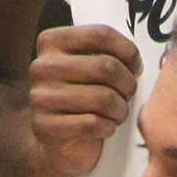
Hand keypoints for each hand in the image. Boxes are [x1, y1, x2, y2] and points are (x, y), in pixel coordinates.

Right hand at [26, 24, 141, 176]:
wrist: (60, 142)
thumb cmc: (83, 98)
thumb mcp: (90, 67)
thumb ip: (106, 54)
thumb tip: (135, 60)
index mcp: (51, 42)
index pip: (101, 34)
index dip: (129, 51)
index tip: (136, 67)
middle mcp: (41, 66)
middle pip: (106, 66)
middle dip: (128, 84)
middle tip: (129, 94)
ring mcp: (40, 97)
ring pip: (103, 97)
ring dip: (120, 109)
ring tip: (118, 113)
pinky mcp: (45, 127)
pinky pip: (93, 124)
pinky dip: (108, 127)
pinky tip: (106, 128)